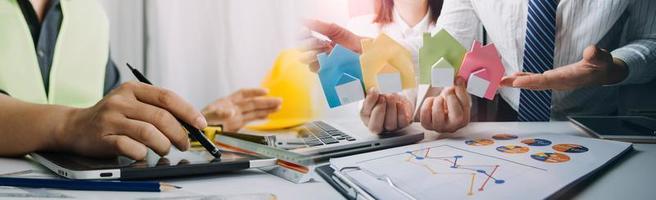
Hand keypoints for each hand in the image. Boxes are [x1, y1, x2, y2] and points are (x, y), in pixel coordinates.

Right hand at [57, 82, 206, 159]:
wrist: (74, 126)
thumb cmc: (112, 117)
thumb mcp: (133, 103)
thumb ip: (157, 108)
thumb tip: (190, 123)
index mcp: (133, 89)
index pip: (167, 97)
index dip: (188, 111)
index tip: (200, 124)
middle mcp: (121, 101)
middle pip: (161, 117)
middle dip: (179, 133)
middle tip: (184, 144)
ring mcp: (111, 119)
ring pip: (149, 132)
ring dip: (163, 145)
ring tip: (164, 149)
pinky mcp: (103, 137)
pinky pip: (130, 147)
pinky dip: (142, 153)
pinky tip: (143, 154)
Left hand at [202, 88, 281, 131]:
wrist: (194, 135)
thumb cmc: (199, 124)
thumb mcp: (207, 117)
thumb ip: (219, 113)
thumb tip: (231, 111)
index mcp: (225, 103)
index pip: (243, 95)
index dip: (254, 92)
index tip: (265, 92)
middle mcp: (232, 108)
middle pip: (252, 104)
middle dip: (266, 102)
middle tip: (280, 101)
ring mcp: (234, 118)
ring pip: (253, 112)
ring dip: (266, 109)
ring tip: (279, 107)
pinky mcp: (234, 127)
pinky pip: (250, 120)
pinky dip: (259, 118)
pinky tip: (267, 116)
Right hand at [298, 20, 365, 71]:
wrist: (365, 53)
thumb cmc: (352, 41)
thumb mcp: (335, 31)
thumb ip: (320, 26)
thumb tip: (303, 20)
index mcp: (318, 40)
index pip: (303, 37)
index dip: (302, 34)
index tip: (306, 31)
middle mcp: (317, 51)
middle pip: (302, 48)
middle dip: (308, 44)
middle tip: (321, 43)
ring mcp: (321, 62)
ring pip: (305, 60)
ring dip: (312, 54)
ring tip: (324, 52)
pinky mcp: (325, 72)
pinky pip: (314, 69)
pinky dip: (317, 64)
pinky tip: (326, 61)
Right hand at [360, 88, 412, 133]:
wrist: (397, 99)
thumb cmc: (383, 97)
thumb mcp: (375, 93)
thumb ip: (371, 93)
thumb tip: (372, 90)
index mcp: (366, 116)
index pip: (364, 114)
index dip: (370, 102)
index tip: (374, 91)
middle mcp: (376, 125)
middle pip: (375, 126)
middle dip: (379, 110)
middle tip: (382, 97)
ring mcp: (389, 127)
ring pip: (389, 124)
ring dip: (391, 108)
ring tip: (391, 96)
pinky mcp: (402, 125)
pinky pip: (402, 122)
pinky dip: (401, 112)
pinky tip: (399, 103)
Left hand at [420, 78, 470, 132]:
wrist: (439, 110)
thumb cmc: (449, 104)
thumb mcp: (458, 96)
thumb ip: (460, 88)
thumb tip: (458, 80)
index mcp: (463, 120)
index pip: (465, 107)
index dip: (459, 93)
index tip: (456, 83)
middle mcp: (452, 127)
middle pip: (456, 116)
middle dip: (450, 98)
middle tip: (447, 90)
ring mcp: (439, 127)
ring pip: (438, 113)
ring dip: (438, 100)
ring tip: (439, 98)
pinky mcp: (427, 125)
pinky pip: (425, 112)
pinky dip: (428, 103)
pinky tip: (432, 102)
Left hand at [501, 45, 628, 89]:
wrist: (602, 74)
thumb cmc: (602, 65)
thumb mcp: (602, 58)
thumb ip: (597, 56)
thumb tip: (591, 51)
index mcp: (568, 79)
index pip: (547, 81)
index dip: (531, 81)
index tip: (517, 82)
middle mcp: (558, 83)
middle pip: (535, 84)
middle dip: (517, 84)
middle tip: (500, 83)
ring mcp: (554, 81)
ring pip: (533, 83)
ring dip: (517, 82)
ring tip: (501, 81)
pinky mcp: (553, 78)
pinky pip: (536, 79)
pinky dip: (524, 78)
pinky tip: (514, 77)